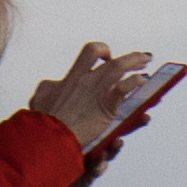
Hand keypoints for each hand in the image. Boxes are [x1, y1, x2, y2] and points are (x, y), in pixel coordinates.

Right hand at [21, 43, 168, 138]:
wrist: (49, 136)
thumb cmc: (43, 120)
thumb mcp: (40, 98)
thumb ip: (48, 88)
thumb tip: (53, 84)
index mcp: (72, 77)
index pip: (90, 52)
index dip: (102, 50)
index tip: (108, 56)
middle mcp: (86, 80)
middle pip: (112, 61)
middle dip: (130, 58)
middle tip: (142, 58)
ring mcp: (96, 91)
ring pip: (120, 67)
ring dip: (136, 62)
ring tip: (147, 62)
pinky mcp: (105, 105)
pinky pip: (123, 87)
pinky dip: (134, 82)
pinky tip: (143, 81)